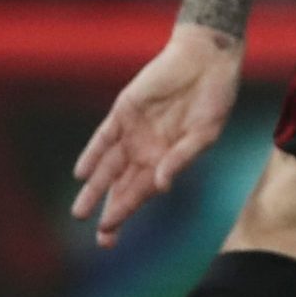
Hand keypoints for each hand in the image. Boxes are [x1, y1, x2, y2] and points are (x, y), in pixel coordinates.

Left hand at [71, 26, 243, 245]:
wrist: (206, 59)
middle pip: (123, 186)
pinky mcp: (124, 111)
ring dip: (95, 189)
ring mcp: (133, 131)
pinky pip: (104, 137)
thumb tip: (161, 186)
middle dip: (111, 211)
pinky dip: (93, 154)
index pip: (141, 192)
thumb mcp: (206, 132)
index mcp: (168, 159)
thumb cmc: (215, 97)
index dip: (126, 212)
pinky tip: (83, 173)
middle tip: (101, 238)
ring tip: (81, 212)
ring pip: (108, 166)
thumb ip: (182, 159)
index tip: (109, 234)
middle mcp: (147, 149)